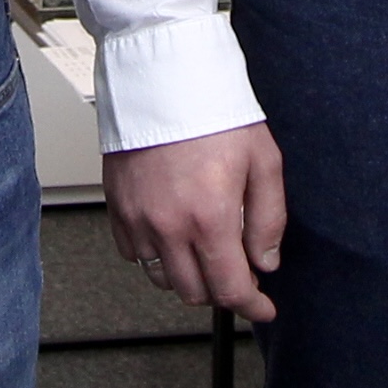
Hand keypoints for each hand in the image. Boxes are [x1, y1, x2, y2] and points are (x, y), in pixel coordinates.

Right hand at [102, 124, 284, 323]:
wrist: (165, 77)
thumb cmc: (214, 112)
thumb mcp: (264, 161)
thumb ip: (269, 219)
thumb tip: (265, 262)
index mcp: (210, 217)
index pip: (230, 289)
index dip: (251, 307)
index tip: (262, 309)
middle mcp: (169, 225)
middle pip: (195, 292)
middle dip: (221, 288)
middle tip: (238, 268)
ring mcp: (138, 219)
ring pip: (163, 279)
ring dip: (188, 274)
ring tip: (204, 248)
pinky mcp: (117, 208)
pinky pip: (134, 254)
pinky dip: (156, 255)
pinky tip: (174, 232)